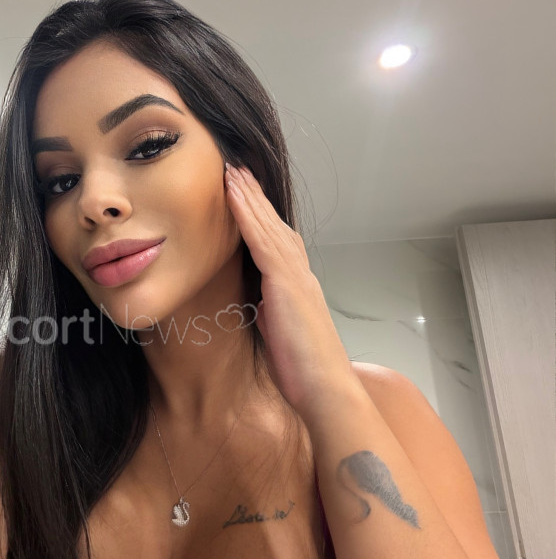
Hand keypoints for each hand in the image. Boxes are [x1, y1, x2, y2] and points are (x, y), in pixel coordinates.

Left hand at [224, 163, 358, 419]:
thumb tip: (259, 308)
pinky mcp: (286, 283)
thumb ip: (272, 314)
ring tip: (231, 170)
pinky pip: (262, 240)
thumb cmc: (305, 372)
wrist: (326, 390)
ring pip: (268, 225)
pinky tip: (233, 195)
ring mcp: (295, 275)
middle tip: (237, 168)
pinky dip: (247, 215)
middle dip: (254, 196)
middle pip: (274, 224)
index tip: (245, 195)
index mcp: (297, 286)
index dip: (261, 216)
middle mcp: (300, 273)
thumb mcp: (282, 335)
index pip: (277, 241)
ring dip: (248, 195)